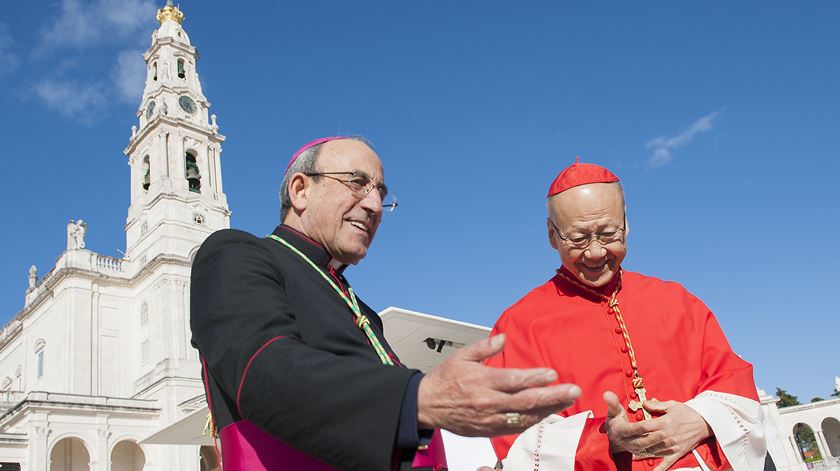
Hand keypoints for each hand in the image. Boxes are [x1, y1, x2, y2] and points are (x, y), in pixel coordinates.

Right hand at [417, 334, 580, 436]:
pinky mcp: (488, 430)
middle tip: (573, 390)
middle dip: (552, 396)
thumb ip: (484, 348)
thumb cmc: (445, 379)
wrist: (426, 405)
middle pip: (526, 401)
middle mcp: (488, 402)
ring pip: (524, 417)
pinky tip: (546, 414)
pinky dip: (532, 421)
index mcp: (482, 381)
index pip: (514, 381)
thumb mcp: (462, 356)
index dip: (535, 378)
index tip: (553, 375)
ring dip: (548, 410)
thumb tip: (503, 337)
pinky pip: (515, 427)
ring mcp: (489, 419)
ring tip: (566, 402)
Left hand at [604, 392, 711, 470]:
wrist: (704, 422)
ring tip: (631, 455)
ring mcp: (672, 445)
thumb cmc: (687, 412)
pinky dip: (660, 468)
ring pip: (654, 451)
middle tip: (624, 445)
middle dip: (635, 443)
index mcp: (663, 423)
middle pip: (647, 441)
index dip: (634, 430)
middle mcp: (666, 435)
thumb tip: (643, 403)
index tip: (625, 431)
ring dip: (643, 454)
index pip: (644, 427)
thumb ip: (656, 405)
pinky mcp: (678, 452)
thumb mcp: (672, 405)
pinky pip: (667, 462)